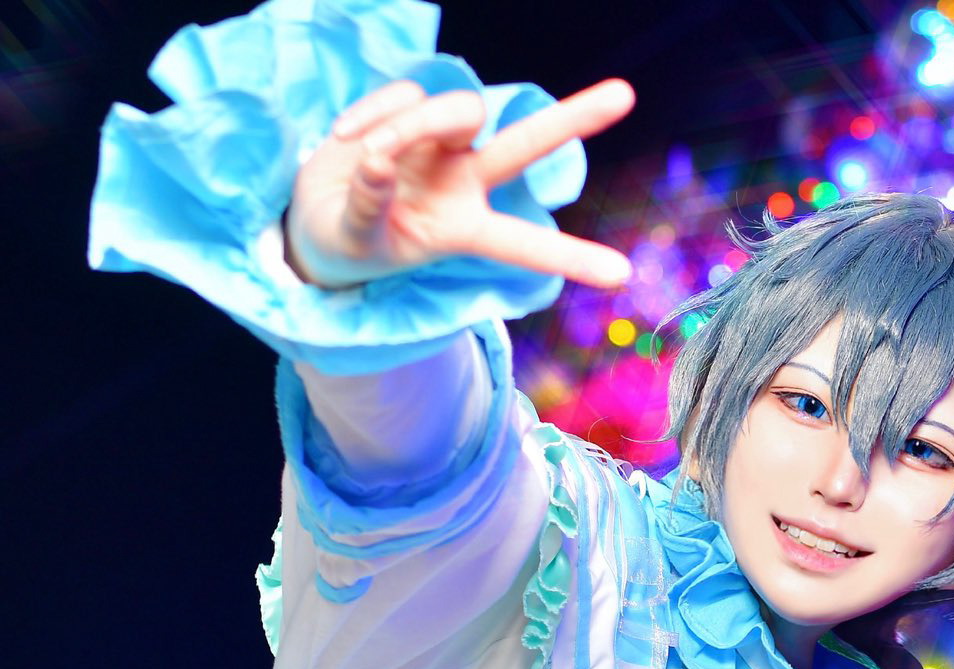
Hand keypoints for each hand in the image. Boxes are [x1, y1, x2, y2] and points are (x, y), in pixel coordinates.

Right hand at [284, 77, 635, 289]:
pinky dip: (371, 113)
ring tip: (362, 152)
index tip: (623, 276)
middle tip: (626, 94)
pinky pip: (404, 95)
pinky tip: (344, 138)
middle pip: (525, 144)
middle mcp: (467, 181)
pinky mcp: (412, 111)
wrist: (315, 218)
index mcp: (465, 230)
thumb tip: (378, 163)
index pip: (523, 244)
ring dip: (409, 125)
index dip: (570, 257)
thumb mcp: (356, 241)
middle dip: (572, 119)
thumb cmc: (349, 242)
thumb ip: (368, 208)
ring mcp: (442, 143)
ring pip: (457, 109)